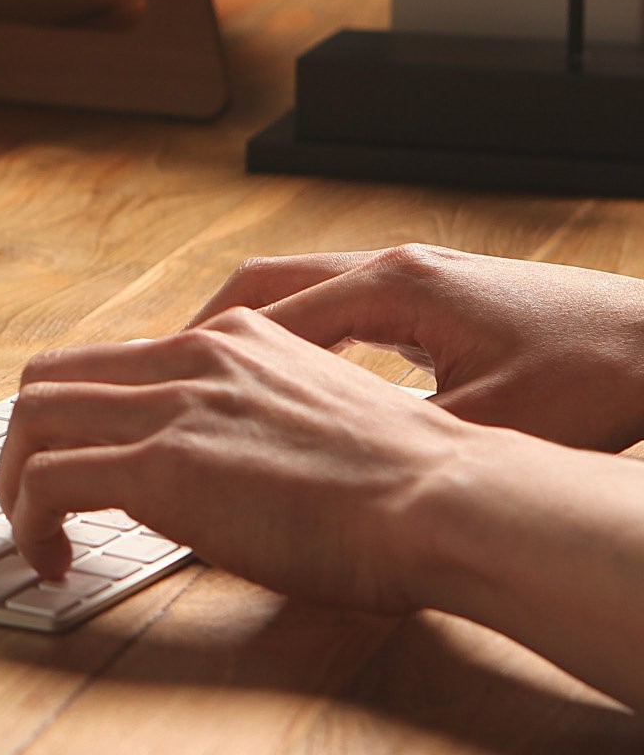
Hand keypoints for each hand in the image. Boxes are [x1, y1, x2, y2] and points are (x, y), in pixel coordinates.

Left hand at [0, 308, 470, 608]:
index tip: (73, 466)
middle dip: (23, 442)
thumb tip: (211, 472)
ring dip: (14, 483)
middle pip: (50, 377)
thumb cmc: (405, 484)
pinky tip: (56, 562)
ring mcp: (172, 406)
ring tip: (34, 537)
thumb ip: (250, 423)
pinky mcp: (161, 464)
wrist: (443, 498)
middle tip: (32, 501)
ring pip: (31, 419)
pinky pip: (47, 481)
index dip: (73, 416)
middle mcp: (190, 358)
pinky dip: (29, 522)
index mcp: (229, 341)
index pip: (109, 360)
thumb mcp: (314, 419)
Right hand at [190, 244, 643, 452]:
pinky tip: (288, 387)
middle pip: (264, 284)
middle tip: (158, 382)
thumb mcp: (489, 427)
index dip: (202, 358)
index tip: (156, 393)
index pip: (266, 314)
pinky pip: (335, 310)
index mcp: (394, 289)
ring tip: (204, 387)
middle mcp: (392, 269)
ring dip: (245, 335)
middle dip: (201, 332)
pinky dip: (295, 342)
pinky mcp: (434, 298)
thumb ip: (393, 445)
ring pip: (296, 292)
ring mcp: (412, 278)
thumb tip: (313, 485)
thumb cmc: (596, 378)